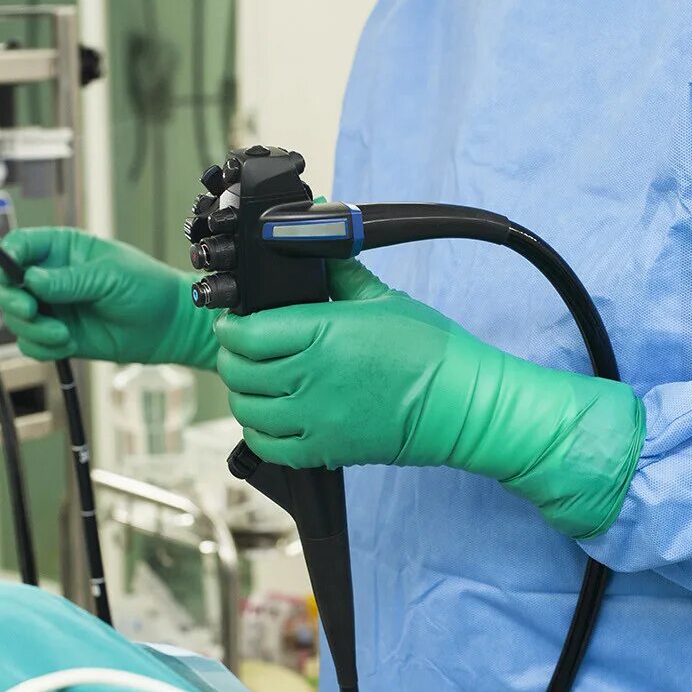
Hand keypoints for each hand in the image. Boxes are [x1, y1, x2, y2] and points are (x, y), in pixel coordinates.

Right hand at [0, 228, 216, 368]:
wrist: (169, 326)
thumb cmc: (147, 287)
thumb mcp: (109, 275)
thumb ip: (69, 279)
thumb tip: (31, 279)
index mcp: (62, 250)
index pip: (19, 246)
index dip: (7, 258)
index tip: (11, 273)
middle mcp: (52, 278)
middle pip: (7, 285)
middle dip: (13, 299)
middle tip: (31, 310)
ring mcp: (55, 308)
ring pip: (16, 318)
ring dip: (32, 329)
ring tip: (62, 333)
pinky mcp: (59, 336)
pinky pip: (31, 345)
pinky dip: (41, 348)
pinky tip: (66, 343)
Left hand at [213, 260, 643, 537]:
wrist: (460, 403)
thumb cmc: (429, 349)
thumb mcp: (382, 298)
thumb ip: (339, 272)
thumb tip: (312, 242)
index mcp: (324, 332)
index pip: (248, 333)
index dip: (231, 326)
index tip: (233, 320)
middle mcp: (312, 377)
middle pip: (241, 370)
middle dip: (233, 355)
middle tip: (242, 348)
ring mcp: (316, 418)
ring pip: (248, 408)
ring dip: (244, 393)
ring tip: (255, 381)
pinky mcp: (325, 449)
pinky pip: (268, 445)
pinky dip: (258, 431)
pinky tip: (269, 416)